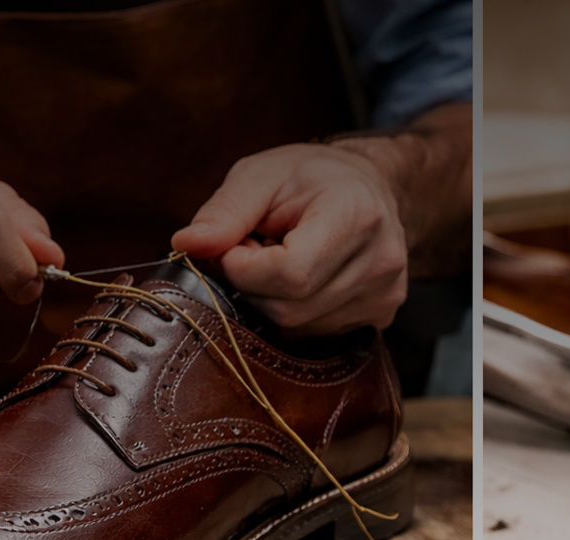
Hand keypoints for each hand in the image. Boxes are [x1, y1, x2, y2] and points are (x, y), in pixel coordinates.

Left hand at [172, 143, 408, 334]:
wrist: (370, 189)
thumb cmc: (311, 177)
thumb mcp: (261, 175)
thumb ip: (224, 211)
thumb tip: (185, 245)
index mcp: (357, 215)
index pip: (290, 274)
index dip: (245, 269)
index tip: (235, 246)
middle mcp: (380, 262)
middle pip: (290, 309)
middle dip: (254, 285)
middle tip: (256, 249)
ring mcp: (384, 296)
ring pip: (298, 328)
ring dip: (272, 300)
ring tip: (281, 259)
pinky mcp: (380, 318)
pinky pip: (314, 335)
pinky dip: (294, 312)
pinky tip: (303, 280)